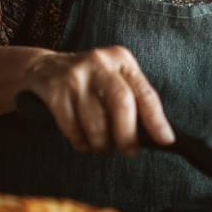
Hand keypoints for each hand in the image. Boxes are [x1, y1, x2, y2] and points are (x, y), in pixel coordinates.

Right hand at [24, 46, 174, 155]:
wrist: (45, 68)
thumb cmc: (90, 80)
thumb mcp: (114, 77)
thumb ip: (133, 99)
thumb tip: (155, 133)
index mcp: (121, 60)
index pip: (145, 92)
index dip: (156, 119)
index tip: (166, 139)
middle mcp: (100, 63)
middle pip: (122, 103)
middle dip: (128, 135)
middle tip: (131, 151)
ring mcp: (76, 76)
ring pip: (96, 121)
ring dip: (102, 143)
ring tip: (104, 147)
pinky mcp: (55, 91)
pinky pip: (72, 128)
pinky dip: (81, 143)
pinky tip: (84, 142)